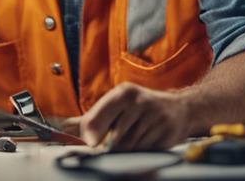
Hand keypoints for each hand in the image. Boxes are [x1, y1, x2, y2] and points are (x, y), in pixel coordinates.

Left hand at [64, 83, 190, 149]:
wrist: (180, 108)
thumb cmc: (140, 107)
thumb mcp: (116, 105)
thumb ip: (92, 117)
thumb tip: (64, 126)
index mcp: (123, 93)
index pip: (99, 117)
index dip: (91, 132)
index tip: (88, 142)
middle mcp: (140, 103)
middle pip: (115, 136)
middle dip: (109, 144)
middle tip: (106, 146)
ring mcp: (155, 118)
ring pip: (130, 145)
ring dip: (125, 148)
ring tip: (127, 141)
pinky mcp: (167, 132)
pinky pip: (145, 150)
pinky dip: (140, 150)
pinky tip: (143, 142)